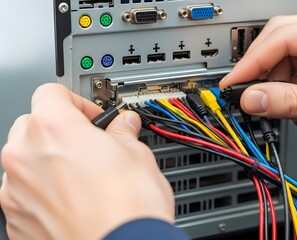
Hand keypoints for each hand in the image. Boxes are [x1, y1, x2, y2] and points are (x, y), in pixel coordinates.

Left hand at [0, 83, 173, 238]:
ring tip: (82, 178)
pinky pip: (24, 195)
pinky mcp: (16, 222)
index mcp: (53, 128)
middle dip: (58, 130)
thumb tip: (124, 127)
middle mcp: (24, 156)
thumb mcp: (137, 156)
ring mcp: (15, 192)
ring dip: (47, 162)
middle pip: (32, 126)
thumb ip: (123, 134)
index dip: (77, 102)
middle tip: (88, 144)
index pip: (51, 92)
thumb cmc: (128, 210)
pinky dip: (43, 193)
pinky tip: (73, 202)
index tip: (94, 117)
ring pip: (25, 162)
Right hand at [220, 10, 296, 155]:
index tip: (234, 83)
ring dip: (276, 83)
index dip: (253, 61)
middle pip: (281, 40)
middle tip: (246, 93)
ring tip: (276, 107)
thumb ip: (292, 102)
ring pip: (287, 58)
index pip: (284, 37)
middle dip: (261, 68)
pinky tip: (293, 108)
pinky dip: (289, 90)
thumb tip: (253, 99)